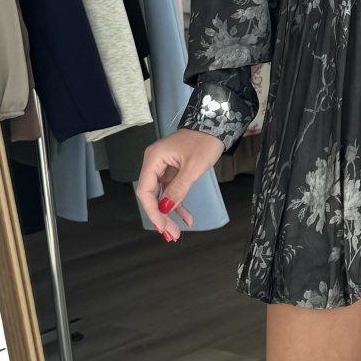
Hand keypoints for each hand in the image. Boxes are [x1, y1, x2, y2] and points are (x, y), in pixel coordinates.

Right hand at [135, 127, 222, 241]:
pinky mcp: (172, 171)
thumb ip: (178, 189)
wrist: (216, 126)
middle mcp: (154, 163)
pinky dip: (178, 205)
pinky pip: (171, 191)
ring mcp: (163, 167)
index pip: (145, 191)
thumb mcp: (193, 167)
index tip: (162, 227)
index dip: (152, 212)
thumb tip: (165, 208)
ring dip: (169, 214)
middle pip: (151, 196)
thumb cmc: (204, 141)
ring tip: (176, 233)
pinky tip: (186, 218)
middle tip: (171, 234)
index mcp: (154, 159)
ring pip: (161, 196)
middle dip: (160, 216)